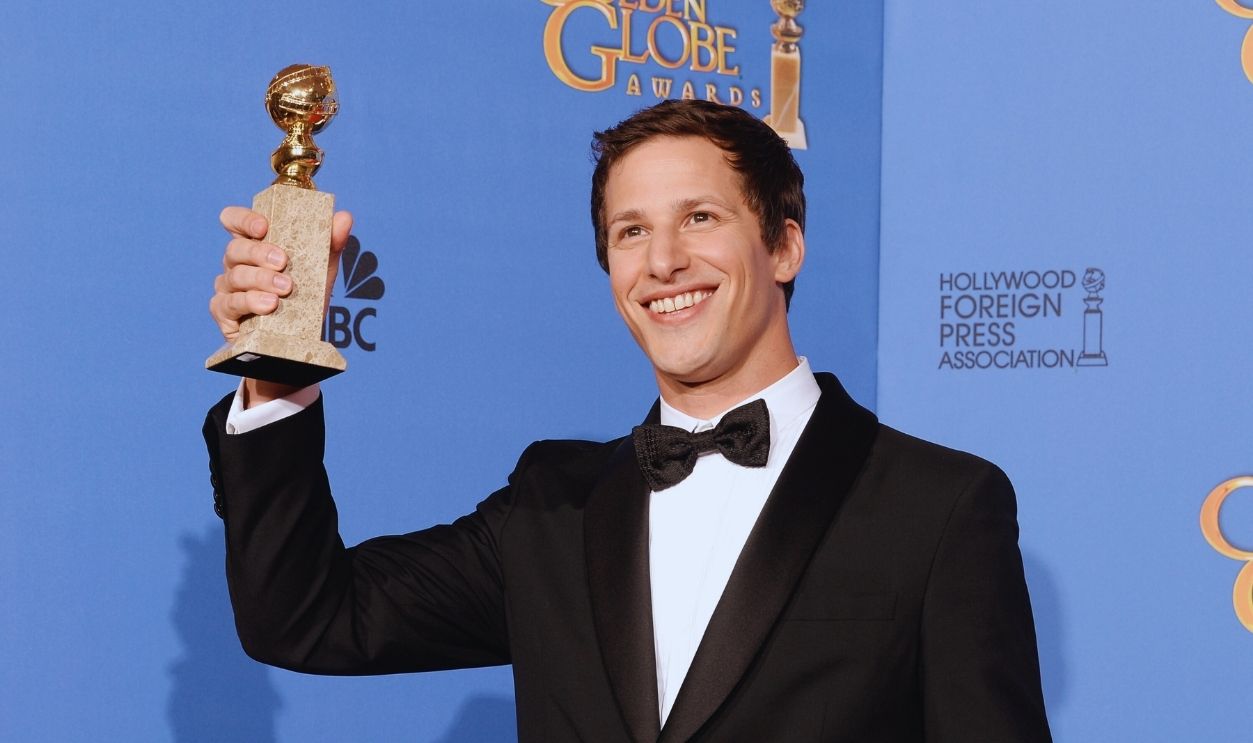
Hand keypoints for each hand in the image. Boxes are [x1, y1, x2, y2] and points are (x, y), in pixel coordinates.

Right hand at [209, 205, 353, 404]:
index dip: (243, 219)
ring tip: (284, 290)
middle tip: (283, 262)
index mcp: (255, 246)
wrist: (299, 341)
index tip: (263, 226)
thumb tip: (344, 217)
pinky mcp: (224, 313)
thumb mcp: (323, 270)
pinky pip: (228, 304)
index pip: (234, 221)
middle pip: (235, 249)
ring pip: (234, 276)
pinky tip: (268, 305)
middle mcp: (236, 264)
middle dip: (259, 253)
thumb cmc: (306, 298)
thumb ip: (332, 242)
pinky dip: (249, 302)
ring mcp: (227, 288)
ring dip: (260, 280)